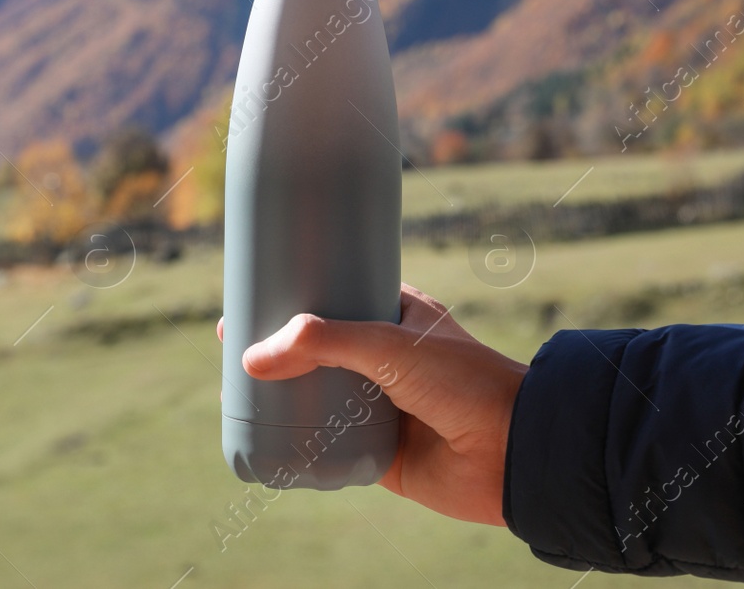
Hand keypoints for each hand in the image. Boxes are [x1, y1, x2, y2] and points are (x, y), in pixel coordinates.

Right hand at [218, 284, 527, 525]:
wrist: (511, 453)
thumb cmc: (466, 382)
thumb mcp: (391, 344)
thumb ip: (324, 343)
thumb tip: (254, 357)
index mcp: (399, 316)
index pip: (339, 294)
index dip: (298, 292)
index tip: (256, 290)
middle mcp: (389, 359)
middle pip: (320, 347)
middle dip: (278, 345)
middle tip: (232, 341)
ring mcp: (382, 405)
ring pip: (319, 394)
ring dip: (282, 392)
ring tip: (236, 384)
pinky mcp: (378, 451)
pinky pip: (327, 446)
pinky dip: (297, 441)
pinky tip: (263, 434)